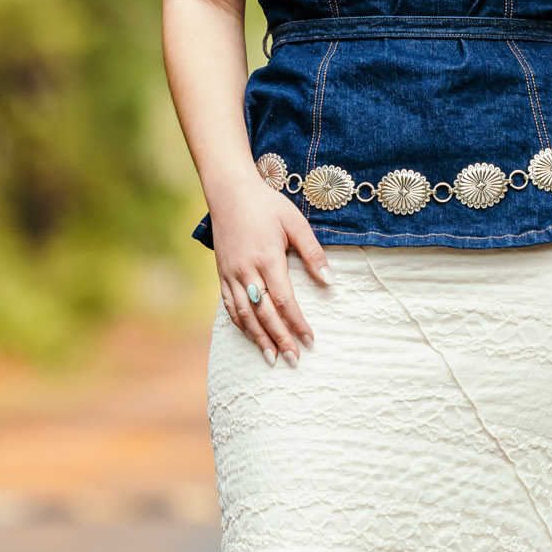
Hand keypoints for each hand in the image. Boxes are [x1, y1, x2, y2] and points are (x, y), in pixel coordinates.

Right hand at [211, 179, 328, 365]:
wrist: (229, 191)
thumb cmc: (266, 204)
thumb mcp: (295, 222)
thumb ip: (312, 252)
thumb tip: (330, 281)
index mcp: (268, 258)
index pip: (285, 300)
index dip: (297, 323)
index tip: (310, 340)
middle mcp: (247, 270)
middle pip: (265, 313)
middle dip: (280, 339)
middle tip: (294, 360)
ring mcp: (231, 274)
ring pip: (245, 314)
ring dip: (259, 338)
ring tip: (272, 359)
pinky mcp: (222, 274)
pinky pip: (229, 305)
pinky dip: (240, 324)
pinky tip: (251, 336)